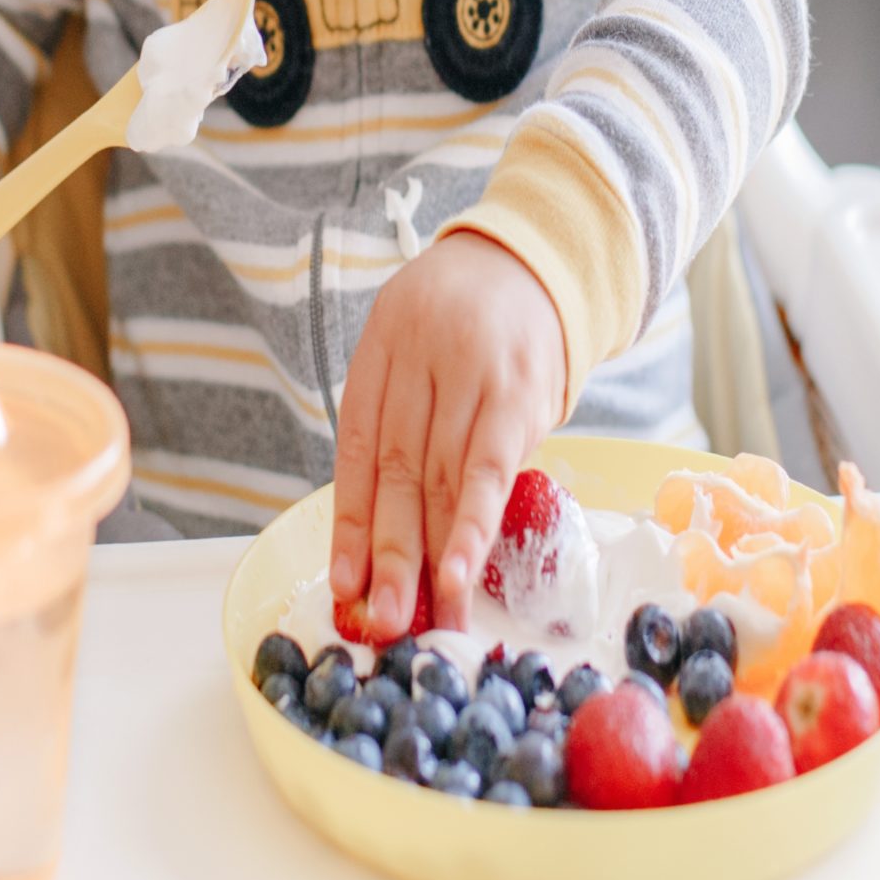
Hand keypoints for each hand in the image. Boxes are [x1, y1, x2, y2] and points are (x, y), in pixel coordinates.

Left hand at [329, 232, 565, 634]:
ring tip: (429, 620)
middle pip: (397, 470)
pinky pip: (489, 468)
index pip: (359, 447)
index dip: (351, 522)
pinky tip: (460, 571)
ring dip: (433, 557)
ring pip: (441, 478)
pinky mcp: (519, 391)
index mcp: (382, 348)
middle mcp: (420, 358)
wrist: (535, 258)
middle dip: (389, 554)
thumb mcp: (414, 345)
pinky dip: (472, 525)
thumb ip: (401, 419)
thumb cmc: (465, 318)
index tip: (345, 585)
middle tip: (384, 622)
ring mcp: (470, 372)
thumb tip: (384, 531)